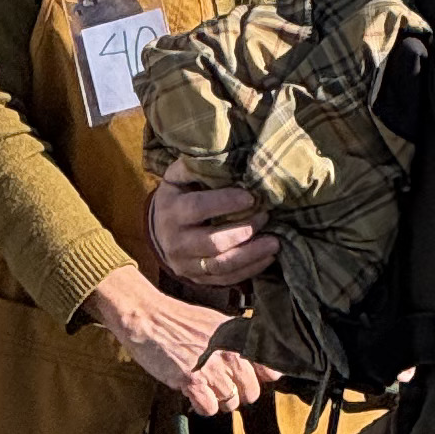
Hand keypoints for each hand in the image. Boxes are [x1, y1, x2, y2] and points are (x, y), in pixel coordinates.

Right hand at [81, 265, 265, 415]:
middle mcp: (232, 353)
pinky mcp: (193, 382)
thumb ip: (241, 343)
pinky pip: (210, 408)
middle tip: (219, 384)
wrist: (148, 318)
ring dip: (217, 400)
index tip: (246, 377)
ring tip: (203, 386)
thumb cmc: (179, 320)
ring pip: (231, 403)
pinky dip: (202, 406)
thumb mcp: (217, 323)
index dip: (260, 378)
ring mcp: (213, 369)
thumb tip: (264, 370)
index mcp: (240, 337)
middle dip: (237, 393)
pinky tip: (193, 393)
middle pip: (252, 393)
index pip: (271, 369)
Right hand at [147, 164, 276, 292]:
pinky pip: (226, 279)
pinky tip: (268, 258)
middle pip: (213, 243)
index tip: (250, 197)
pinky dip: (250, 270)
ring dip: (251, 255)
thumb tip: (219, 153)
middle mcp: (175, 242)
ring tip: (275, 243)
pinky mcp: (197, 279)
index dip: (225, 203)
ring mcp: (186, 264)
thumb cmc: (177, 197)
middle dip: (243, 231)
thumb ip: (193, 166)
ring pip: (221, 265)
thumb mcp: (177, 178)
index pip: (198, 208)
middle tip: (265, 217)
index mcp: (171, 212)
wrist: (159, 231)